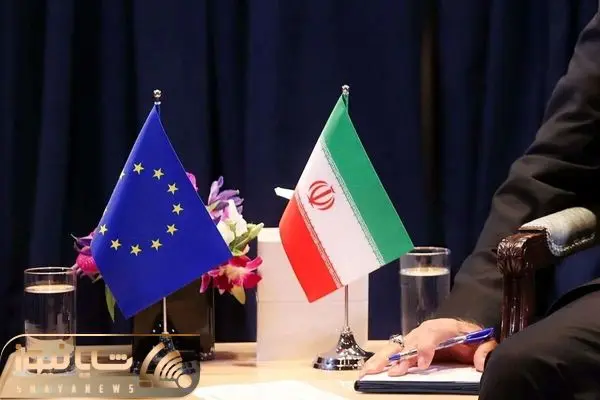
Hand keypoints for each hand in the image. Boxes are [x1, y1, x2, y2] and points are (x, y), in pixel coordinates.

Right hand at [359, 318, 496, 377]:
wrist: (462, 330)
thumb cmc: (470, 337)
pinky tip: (368, 370)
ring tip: (369, 371)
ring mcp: (413, 339)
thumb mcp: (484, 340)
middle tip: (393, 371)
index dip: (424, 348)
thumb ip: (485, 349)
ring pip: (396, 348)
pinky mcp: (407, 348)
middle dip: (399, 357)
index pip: (431, 333)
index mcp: (444, 327)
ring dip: (382, 359)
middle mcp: (424, 331)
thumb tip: (479, 361)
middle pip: (409, 342)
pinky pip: (391, 353)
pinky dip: (379, 361)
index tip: (421, 364)